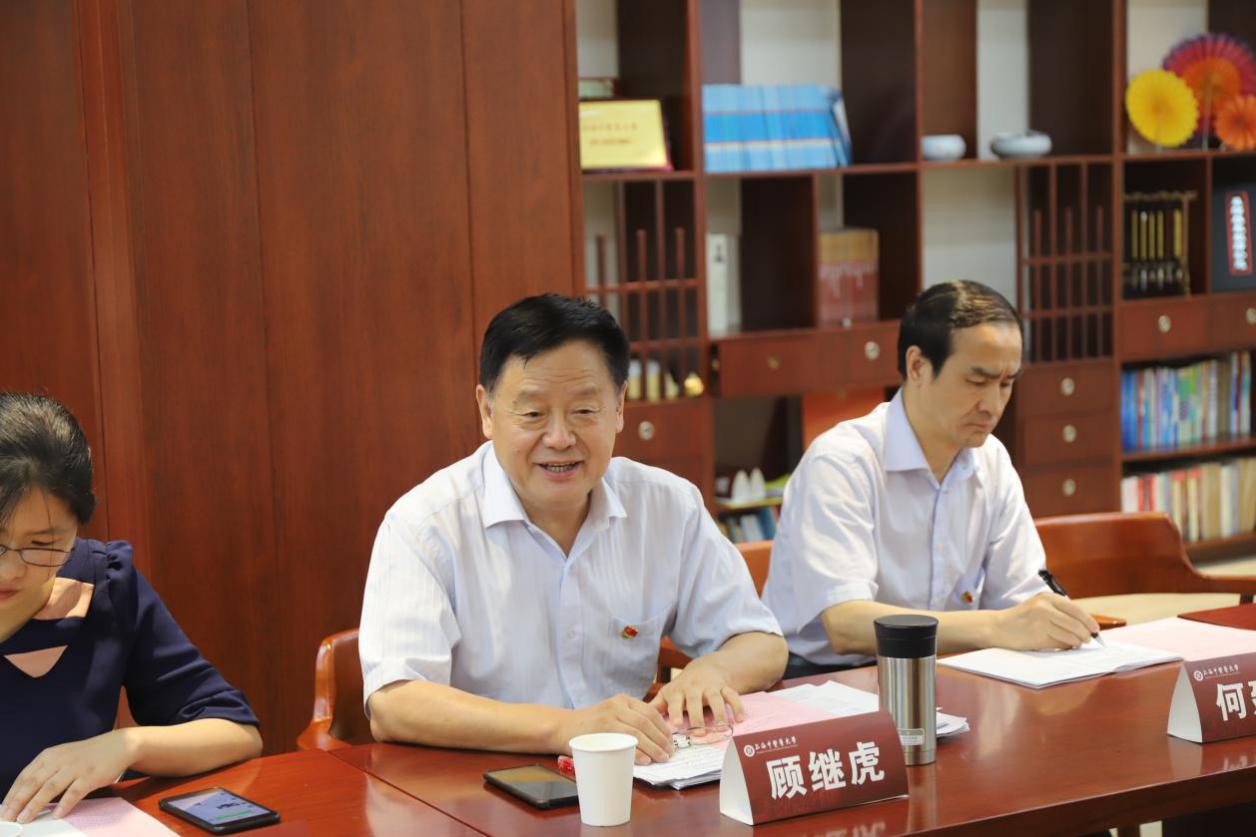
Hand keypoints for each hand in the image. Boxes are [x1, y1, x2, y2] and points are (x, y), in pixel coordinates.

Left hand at [1, 730, 133, 822]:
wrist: (117, 745)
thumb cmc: (87, 755)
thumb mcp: (63, 757)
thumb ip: (46, 772)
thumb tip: (25, 795)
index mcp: (49, 755)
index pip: (25, 776)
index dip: (12, 794)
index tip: (3, 808)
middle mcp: (60, 760)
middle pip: (33, 783)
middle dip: (18, 802)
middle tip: (7, 817)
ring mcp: (75, 768)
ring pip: (50, 788)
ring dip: (35, 805)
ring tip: (24, 819)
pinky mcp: (90, 776)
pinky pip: (74, 792)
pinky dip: (64, 804)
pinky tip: (56, 814)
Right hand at [556, 693, 673, 764]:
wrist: (562, 727)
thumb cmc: (590, 726)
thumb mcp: (612, 714)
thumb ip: (630, 720)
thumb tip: (656, 738)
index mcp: (623, 700)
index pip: (650, 712)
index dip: (663, 728)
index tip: (670, 741)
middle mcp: (618, 705)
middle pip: (647, 722)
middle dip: (661, 739)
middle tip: (669, 752)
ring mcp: (609, 717)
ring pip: (638, 732)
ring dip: (653, 747)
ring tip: (661, 758)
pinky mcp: (601, 730)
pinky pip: (624, 741)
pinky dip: (637, 752)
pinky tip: (645, 760)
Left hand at [648, 657, 745, 734]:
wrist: (704, 667)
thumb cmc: (682, 687)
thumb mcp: (668, 693)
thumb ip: (656, 707)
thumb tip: (638, 719)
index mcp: (679, 691)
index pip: (676, 701)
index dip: (675, 711)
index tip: (676, 724)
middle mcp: (694, 688)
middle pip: (695, 701)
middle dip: (698, 716)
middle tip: (701, 733)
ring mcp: (710, 687)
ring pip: (716, 698)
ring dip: (720, 713)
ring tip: (722, 728)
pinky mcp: (724, 687)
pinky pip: (732, 694)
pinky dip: (737, 706)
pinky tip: (740, 720)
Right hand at [992, 592, 1099, 650]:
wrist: (999, 628)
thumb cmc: (1023, 619)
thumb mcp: (1040, 607)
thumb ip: (1060, 612)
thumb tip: (1086, 627)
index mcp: (1048, 597)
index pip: (1077, 610)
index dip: (1089, 621)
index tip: (1095, 629)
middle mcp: (1045, 607)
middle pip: (1076, 624)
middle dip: (1085, 634)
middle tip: (1087, 639)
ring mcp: (1041, 621)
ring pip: (1071, 635)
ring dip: (1077, 642)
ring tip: (1076, 643)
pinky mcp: (1038, 636)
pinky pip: (1061, 644)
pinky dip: (1066, 646)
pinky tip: (1063, 645)